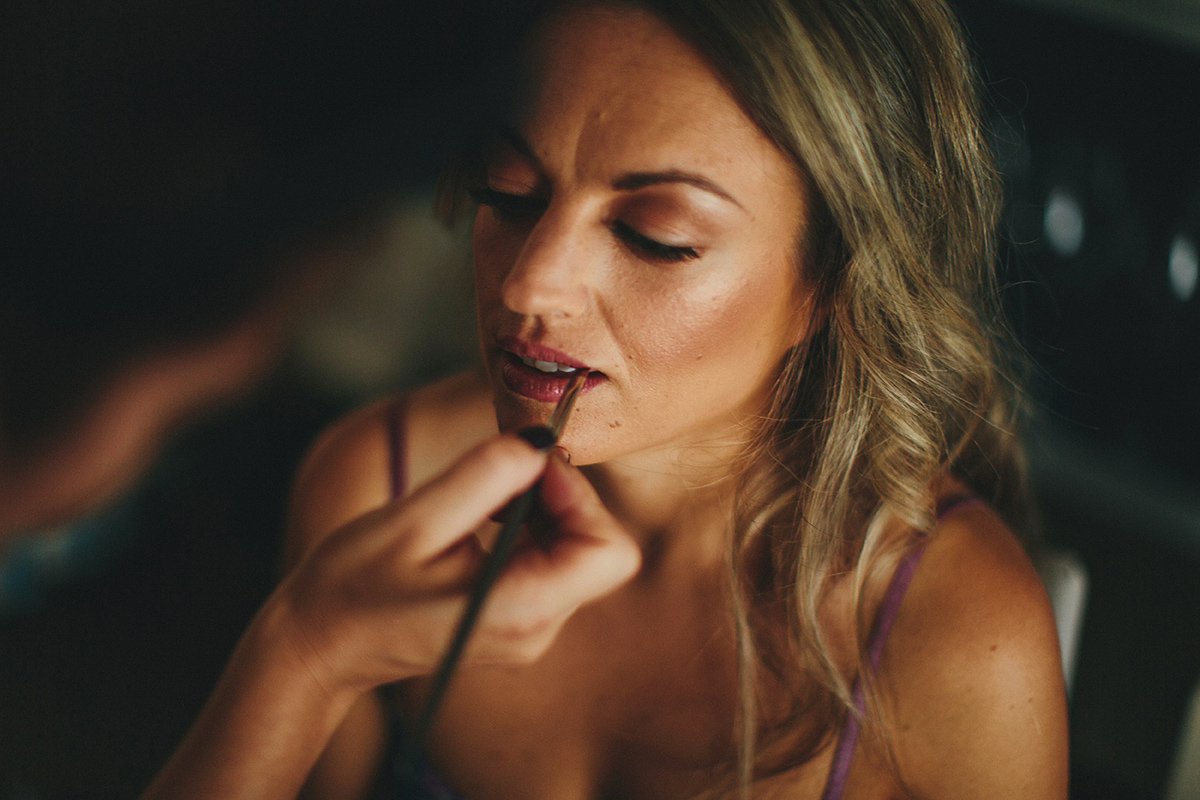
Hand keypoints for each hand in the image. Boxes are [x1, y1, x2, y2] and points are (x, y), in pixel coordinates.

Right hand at [272, 433, 640, 699]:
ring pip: (577, 551)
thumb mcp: (414, 519)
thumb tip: (540, 441)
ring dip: (543, 508)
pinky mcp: (516, 619)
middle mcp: (537, 629)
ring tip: (482, 497)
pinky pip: (549, 562)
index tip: (530, 467)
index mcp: (521, 610)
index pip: (610, 551)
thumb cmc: (353, 585)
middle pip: (598, 548)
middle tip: (504, 472)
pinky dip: (528, 527)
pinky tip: (480, 517)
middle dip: (561, 496)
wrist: (319, 645)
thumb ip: (485, 476)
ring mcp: (530, 629)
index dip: (581, 497)